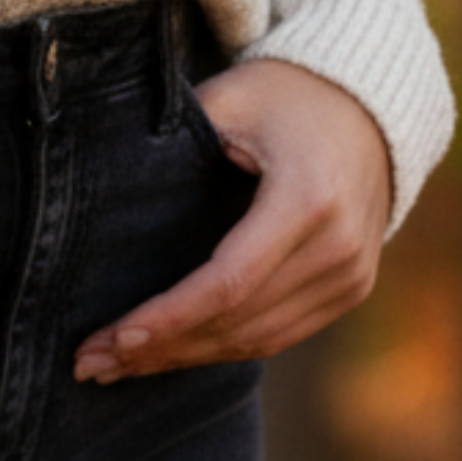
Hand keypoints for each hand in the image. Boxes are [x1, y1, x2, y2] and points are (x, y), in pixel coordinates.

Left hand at [73, 61, 391, 381]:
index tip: (115, 337)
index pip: (229, 281)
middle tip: (93, 361)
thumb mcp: (231, 97)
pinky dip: (224, 347)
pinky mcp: (349, 290)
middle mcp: (338, 249)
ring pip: (258, 340)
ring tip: (118, 365)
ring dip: (186, 357)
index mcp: (308, 199)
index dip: (170, 316)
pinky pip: (280, 333)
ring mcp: (351, 277)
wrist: (368, 106)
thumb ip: (177, 134)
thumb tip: (103, 178)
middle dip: (162, 347)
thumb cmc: (285, 95)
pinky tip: (174, 351)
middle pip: (239, 320)